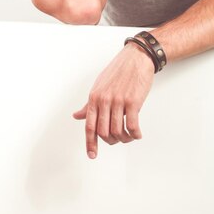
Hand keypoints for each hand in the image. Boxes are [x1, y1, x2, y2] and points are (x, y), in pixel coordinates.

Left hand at [73, 43, 154, 158]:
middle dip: (111, 141)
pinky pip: (132, 126)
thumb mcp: (99, 86)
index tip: (92, 155)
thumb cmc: (118, 72)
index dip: (90, 143)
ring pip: (117, 131)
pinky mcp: (133, 102)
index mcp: (94, 97)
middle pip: (104, 132)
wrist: (136, 58)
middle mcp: (104, 100)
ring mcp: (118, 101)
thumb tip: (77, 116)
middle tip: (117, 140)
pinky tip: (137, 134)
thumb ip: (89, 104)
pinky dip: (135, 134)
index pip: (89, 126)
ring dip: (124, 139)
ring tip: (128, 137)